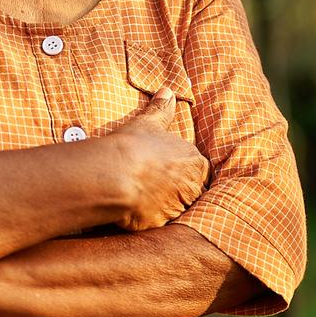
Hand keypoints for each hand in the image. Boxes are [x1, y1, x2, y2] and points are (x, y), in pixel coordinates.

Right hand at [100, 88, 208, 231]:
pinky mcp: (161, 225)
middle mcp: (192, 188)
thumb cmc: (134, 145)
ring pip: (177, 209)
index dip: (184, 170)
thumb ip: (162, 109)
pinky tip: (137, 210)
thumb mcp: (149, 122)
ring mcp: (178, 208)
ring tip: (146, 198)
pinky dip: (150, 218)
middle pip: (192, 192)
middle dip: (178, 190)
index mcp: (195, 163)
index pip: (199, 170)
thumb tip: (168, 91)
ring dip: (166, 205)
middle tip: (156, 185)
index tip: (169, 169)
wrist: (115, 174)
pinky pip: (159, 223)